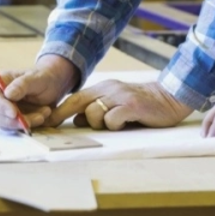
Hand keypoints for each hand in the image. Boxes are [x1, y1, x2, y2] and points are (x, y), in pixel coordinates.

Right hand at [0, 55, 77, 131]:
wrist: (51, 86)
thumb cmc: (42, 78)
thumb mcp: (36, 78)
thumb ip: (22, 84)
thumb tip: (8, 94)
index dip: (0, 106)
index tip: (14, 113)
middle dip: (11, 120)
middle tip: (29, 121)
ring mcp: (1, 111)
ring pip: (4, 124)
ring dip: (22, 123)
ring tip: (42, 115)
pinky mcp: (9, 121)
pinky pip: (13, 128)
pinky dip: (26, 126)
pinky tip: (40, 118)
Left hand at [47, 79, 192, 129]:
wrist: (169, 97)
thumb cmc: (141, 105)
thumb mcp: (115, 105)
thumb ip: (97, 110)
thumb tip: (76, 121)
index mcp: (103, 88)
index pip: (75, 98)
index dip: (59, 111)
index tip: (45, 121)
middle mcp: (108, 89)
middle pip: (78, 103)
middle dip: (65, 116)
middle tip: (56, 126)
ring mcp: (120, 96)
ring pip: (94, 113)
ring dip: (100, 123)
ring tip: (116, 123)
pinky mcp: (131, 105)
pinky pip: (112, 119)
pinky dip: (115, 125)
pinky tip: (126, 123)